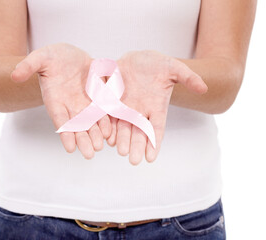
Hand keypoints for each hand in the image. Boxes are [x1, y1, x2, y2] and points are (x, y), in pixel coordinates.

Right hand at [11, 43, 110, 158]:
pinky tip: (110, 132)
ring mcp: (85, 103)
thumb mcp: (41, 57)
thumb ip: (29, 65)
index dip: (65, 133)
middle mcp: (70, 106)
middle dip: (83, 140)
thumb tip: (14, 75)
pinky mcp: (97, 97)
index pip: (60, 120)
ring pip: (91, 122)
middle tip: (89, 154)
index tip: (70, 148)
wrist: (70, 56)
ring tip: (100, 146)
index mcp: (55, 100)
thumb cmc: (53, 57)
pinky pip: (103, 111)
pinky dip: (106, 121)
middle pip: (77, 126)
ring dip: (96, 135)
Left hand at [107, 50, 207, 164]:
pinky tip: (107, 137)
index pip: (156, 128)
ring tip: (121, 150)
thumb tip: (204, 88)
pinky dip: (108, 126)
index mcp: (156, 108)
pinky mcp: (111, 100)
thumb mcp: (174, 68)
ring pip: (122, 127)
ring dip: (121, 139)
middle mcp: (140, 112)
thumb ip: (188, 77)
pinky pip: (109, 115)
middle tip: (133, 160)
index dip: (154, 143)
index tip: (150, 158)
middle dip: (135, 146)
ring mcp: (125, 107)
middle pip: (138, 132)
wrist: (137, 59)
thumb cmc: (157, 64)